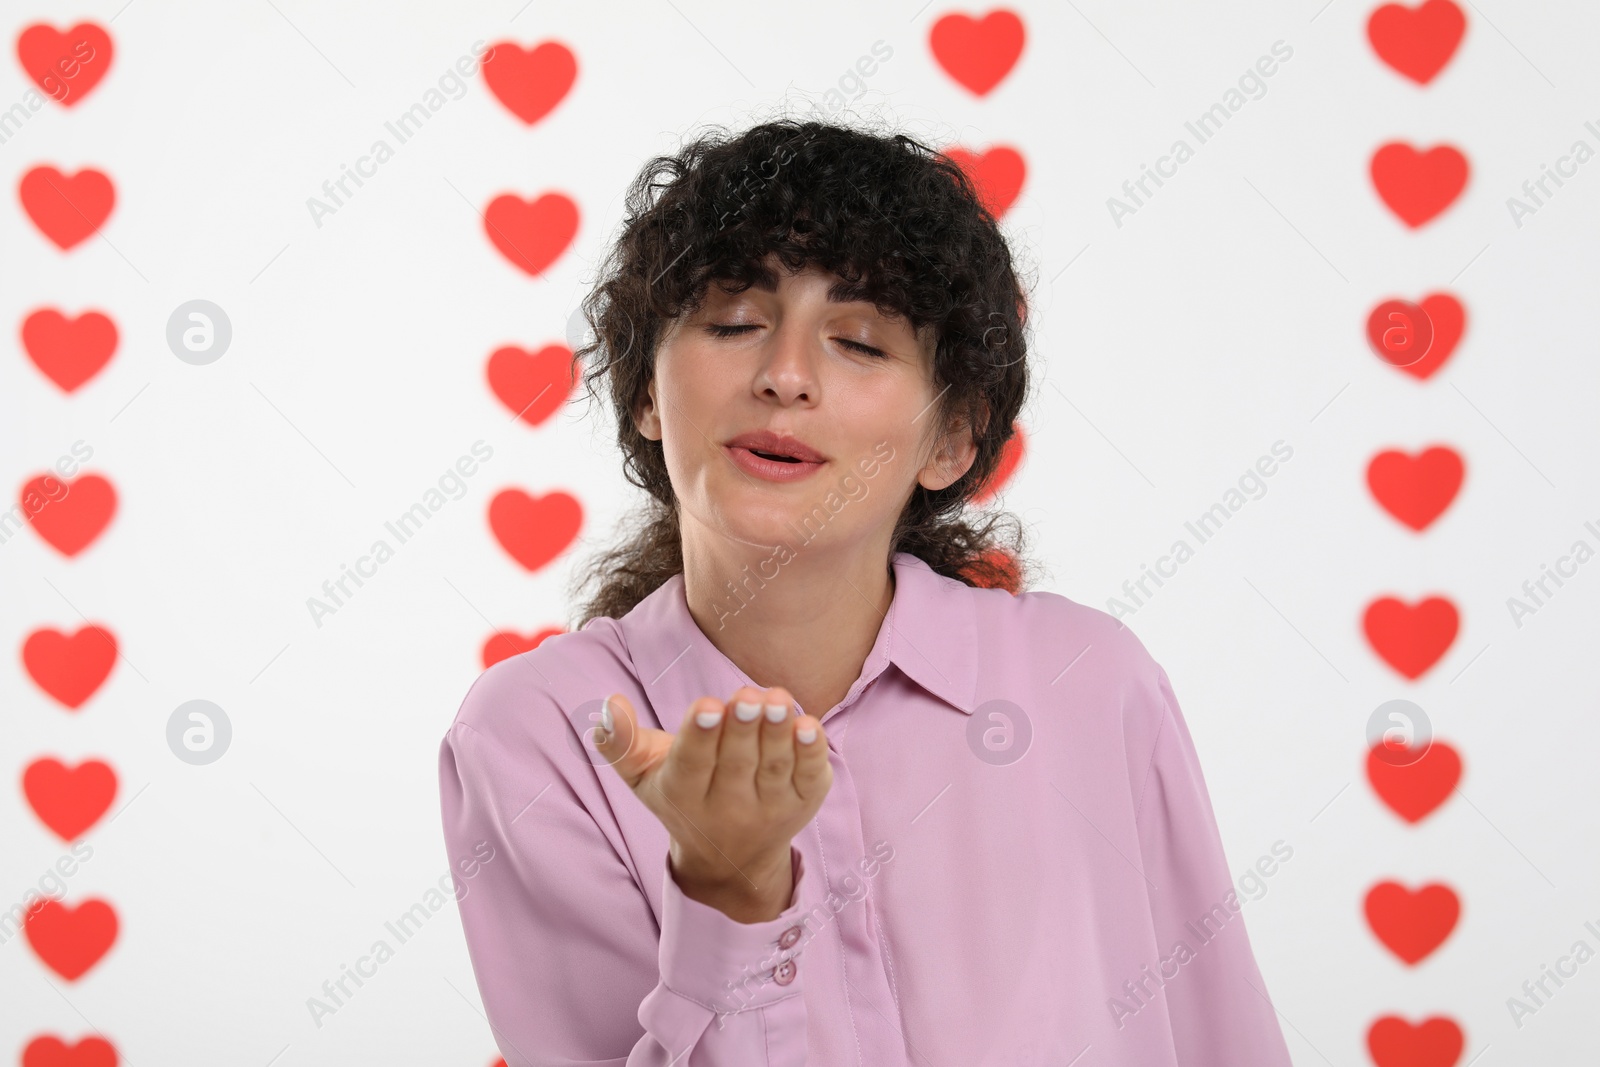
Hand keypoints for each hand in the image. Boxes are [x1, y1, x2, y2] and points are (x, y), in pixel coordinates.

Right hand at [592, 686, 831, 922]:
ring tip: (777, 701)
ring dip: (777, 734)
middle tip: (747, 696)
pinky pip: (809, 778)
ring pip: (774, 768)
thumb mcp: (644, 776)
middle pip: (736, 764)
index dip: (699, 736)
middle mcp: (728, 808)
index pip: (692, 765)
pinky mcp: (803, 804)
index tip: (706, 705)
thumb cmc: (681, 800)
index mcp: (684, 795)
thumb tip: (609, 706)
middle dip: (742, 728)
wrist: (731, 861)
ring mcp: (769, 808)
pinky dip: (812, 753)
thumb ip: (622, 742)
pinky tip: (810, 725)